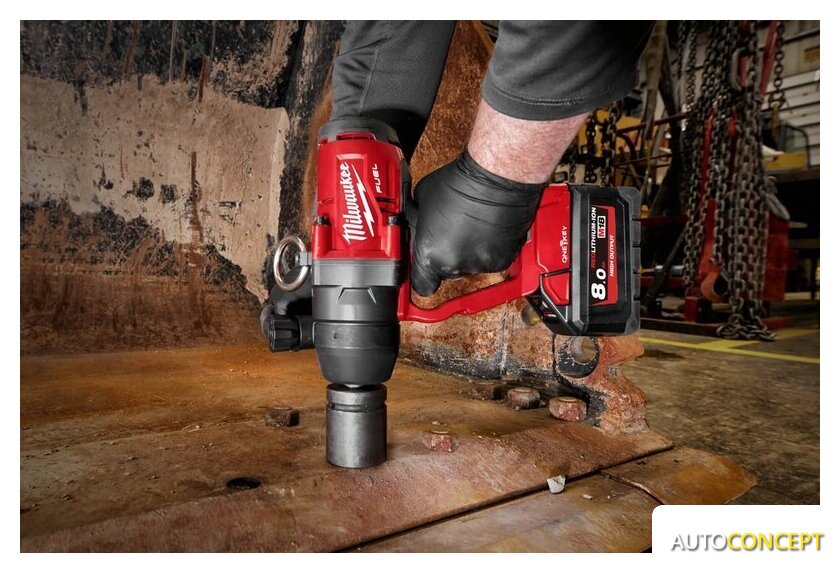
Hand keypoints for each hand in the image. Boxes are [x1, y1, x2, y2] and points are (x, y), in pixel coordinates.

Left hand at [408, 150, 545, 295]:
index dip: (423, 275)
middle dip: (447, 256)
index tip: (426, 268)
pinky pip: (491, 260)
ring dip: (469, 251)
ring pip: (470, 266)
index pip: (422, 284)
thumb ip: (418, 224)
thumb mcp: (421, 200)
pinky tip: (486, 229)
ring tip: (471, 226)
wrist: (495, 177)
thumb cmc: (460, 183)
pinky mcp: (503, 259)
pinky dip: (488, 248)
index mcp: (430, 254)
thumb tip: (419, 229)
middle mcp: (455, 264)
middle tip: (451, 234)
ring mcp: (480, 264)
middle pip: (447, 274)